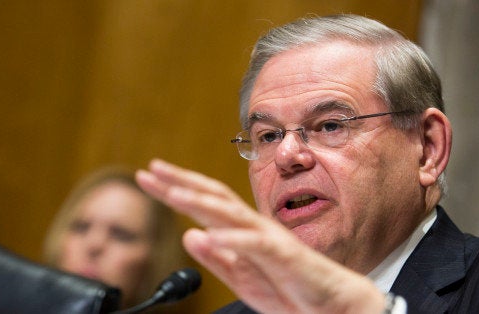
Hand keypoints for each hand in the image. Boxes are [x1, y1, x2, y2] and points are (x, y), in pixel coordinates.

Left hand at [136, 159, 385, 313]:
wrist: (330, 303)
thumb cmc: (288, 288)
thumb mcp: (242, 277)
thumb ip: (216, 258)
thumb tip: (188, 236)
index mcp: (241, 231)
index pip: (204, 202)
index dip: (175, 188)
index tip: (148, 177)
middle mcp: (252, 226)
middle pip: (214, 196)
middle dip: (181, 181)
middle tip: (152, 168)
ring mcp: (269, 238)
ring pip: (231, 213)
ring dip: (200, 202)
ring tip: (172, 194)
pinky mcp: (283, 255)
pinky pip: (255, 244)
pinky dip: (232, 238)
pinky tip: (209, 234)